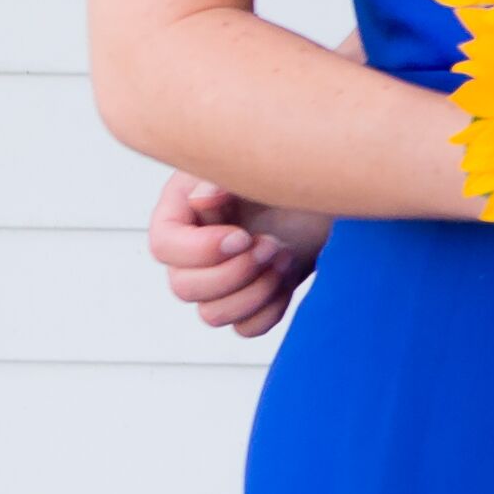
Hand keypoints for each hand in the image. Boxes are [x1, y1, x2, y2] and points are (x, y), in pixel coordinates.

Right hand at [149, 177, 326, 338]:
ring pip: (212, 315)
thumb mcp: (252, 165)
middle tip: (272, 245)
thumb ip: (221, 178)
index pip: (164, 248)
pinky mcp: (253, 300)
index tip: (242, 236)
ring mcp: (222, 281)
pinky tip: (287, 278)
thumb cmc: (285, 169)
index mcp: (182, 216)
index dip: (200, 251)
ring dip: (254, 292)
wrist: (329, 190)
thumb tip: (200, 200)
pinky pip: (246, 328)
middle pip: (184, 288)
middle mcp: (193, 254)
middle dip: (234, 272)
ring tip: (284, 256)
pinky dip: (269, 310)